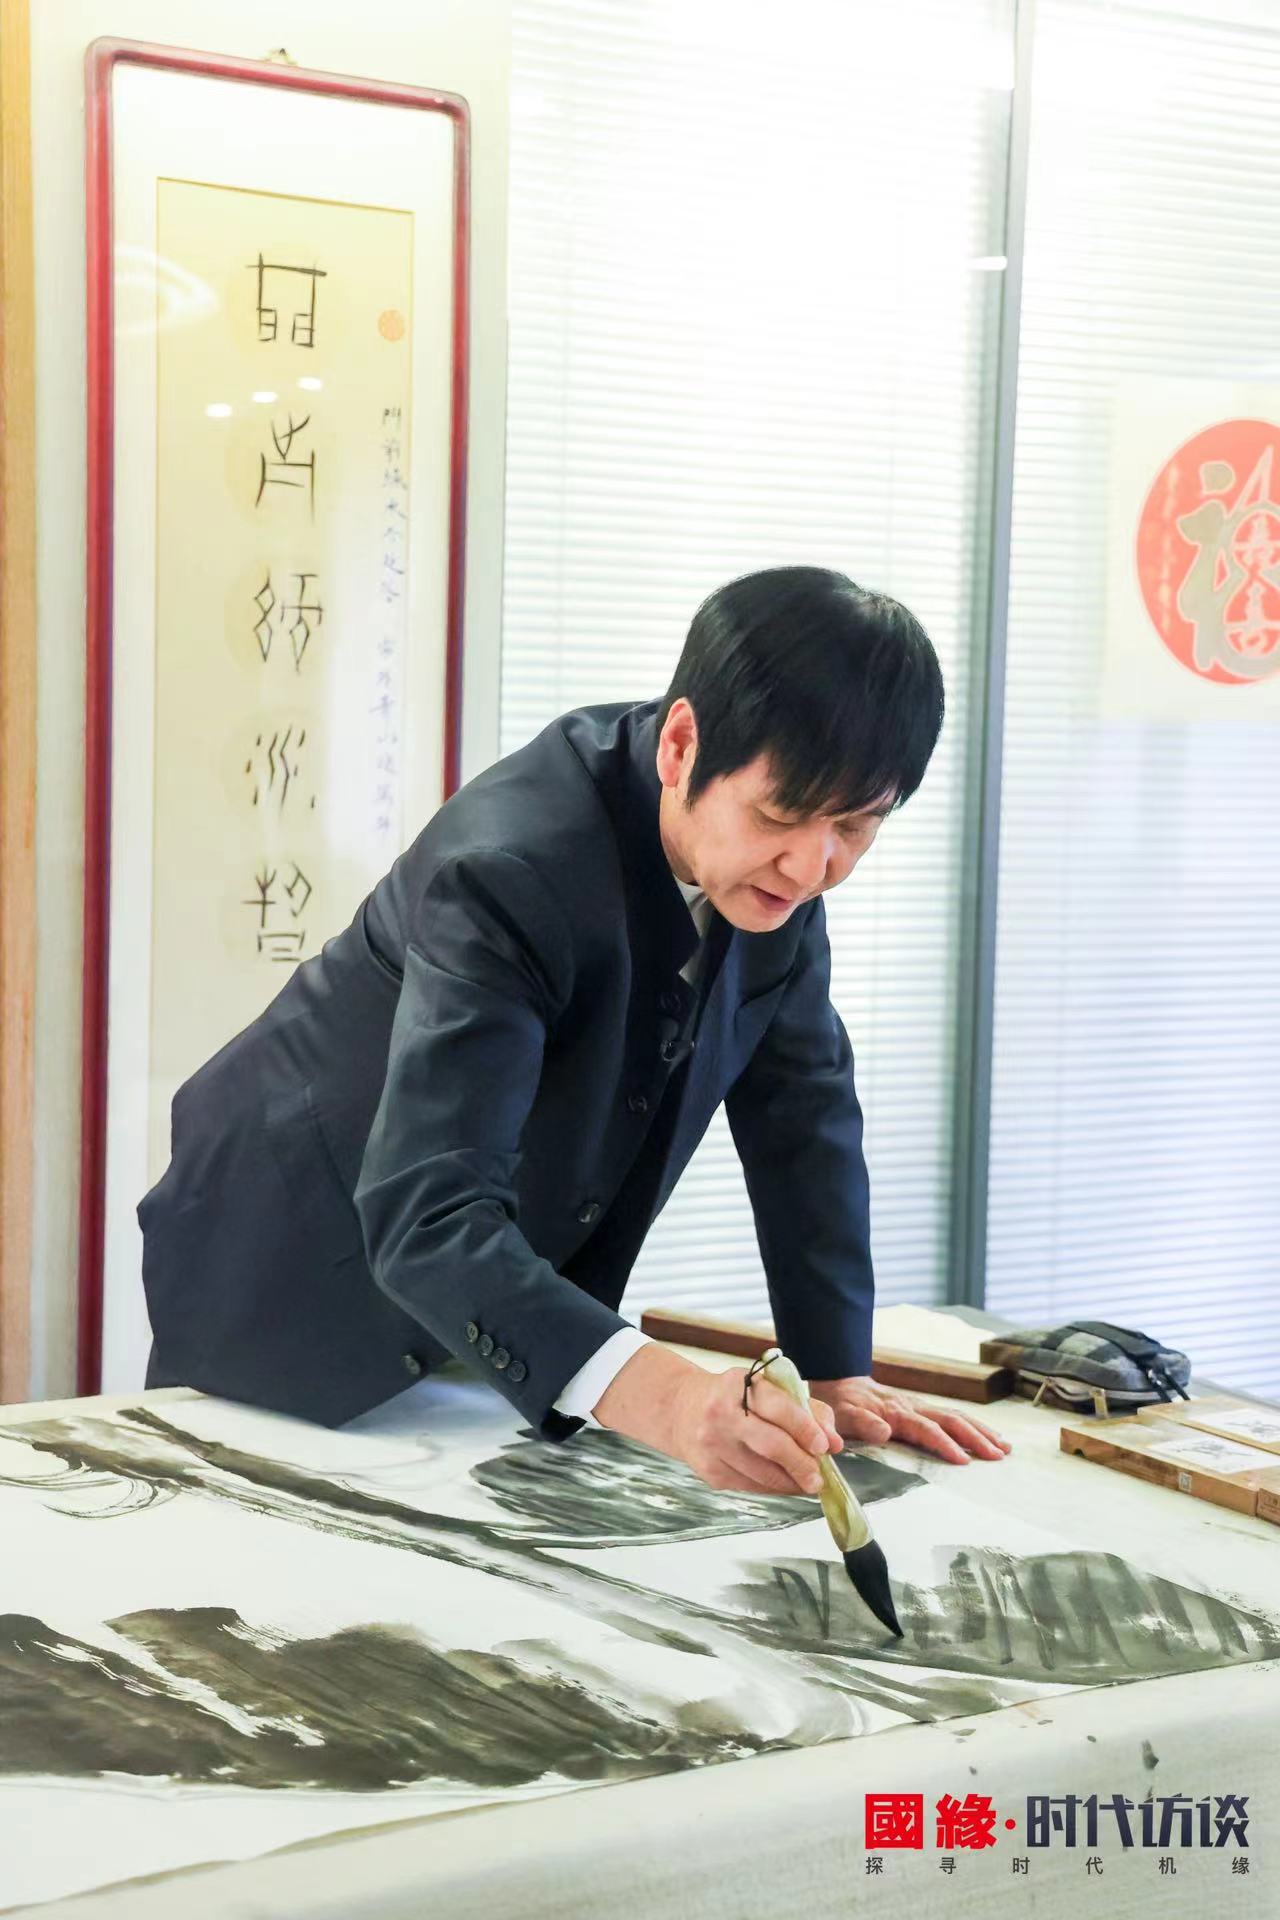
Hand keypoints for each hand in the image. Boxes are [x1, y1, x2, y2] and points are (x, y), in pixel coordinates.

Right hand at [593, 1345, 842, 1495]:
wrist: (682, 1410)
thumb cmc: (735, 1398)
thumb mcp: (767, 1389)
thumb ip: (807, 1410)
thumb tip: (834, 1443)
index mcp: (738, 1386)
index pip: (778, 1407)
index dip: (805, 1429)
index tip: (824, 1446)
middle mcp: (721, 1414)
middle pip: (771, 1446)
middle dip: (802, 1465)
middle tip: (819, 1478)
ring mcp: (712, 1445)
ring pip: (763, 1473)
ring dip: (791, 1482)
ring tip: (807, 1482)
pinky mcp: (709, 1472)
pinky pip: (751, 1486)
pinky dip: (774, 1487)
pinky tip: (784, 1482)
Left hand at [807, 1374, 1010, 1464]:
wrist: (840, 1384)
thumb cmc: (840, 1405)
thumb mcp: (842, 1414)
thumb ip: (861, 1423)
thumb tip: (884, 1432)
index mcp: (896, 1413)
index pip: (926, 1430)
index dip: (945, 1444)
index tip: (963, 1460)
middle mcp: (913, 1407)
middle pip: (950, 1421)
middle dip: (976, 1438)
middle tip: (997, 1455)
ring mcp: (920, 1407)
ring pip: (956, 1417)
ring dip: (981, 1431)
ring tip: (1005, 1448)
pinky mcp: (923, 1410)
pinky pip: (952, 1417)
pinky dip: (973, 1426)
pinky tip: (988, 1437)